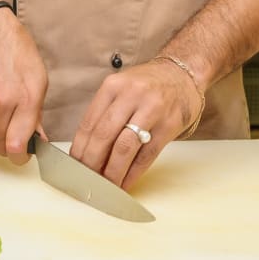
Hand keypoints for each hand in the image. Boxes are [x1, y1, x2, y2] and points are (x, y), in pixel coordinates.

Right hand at [0, 9, 47, 164]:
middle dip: (7, 147)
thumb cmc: (16, 51)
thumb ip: (37, 113)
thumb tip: (37, 138)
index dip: (21, 157)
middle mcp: (2, 102)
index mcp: (26, 98)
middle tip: (13, 137)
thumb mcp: (38, 79)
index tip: (23, 154)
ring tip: (0, 111)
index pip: (18, 146)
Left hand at [70, 60, 200, 189]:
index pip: (89, 122)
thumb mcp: (121, 88)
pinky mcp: (169, 125)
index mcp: (113, 86)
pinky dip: (133, 173)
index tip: (74, 165)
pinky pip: (147, 155)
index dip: (80, 148)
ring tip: (105, 185)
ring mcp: (152, 110)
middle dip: (92, 162)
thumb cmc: (147, 85)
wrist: (183, 74)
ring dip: (112, 171)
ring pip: (125, 148)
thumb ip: (105, 112)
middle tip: (87, 179)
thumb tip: (86, 149)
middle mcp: (131, 95)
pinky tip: (125, 182)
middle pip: (104, 135)